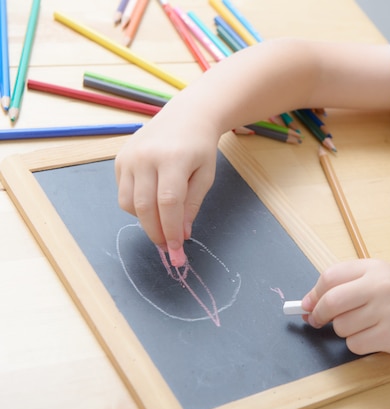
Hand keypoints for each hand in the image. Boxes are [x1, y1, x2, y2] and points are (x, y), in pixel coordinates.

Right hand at [115, 104, 219, 265]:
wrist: (186, 117)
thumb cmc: (200, 147)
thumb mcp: (205, 175)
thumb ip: (192, 205)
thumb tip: (181, 234)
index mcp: (173, 159)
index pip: (168, 202)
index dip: (170, 229)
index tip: (176, 247)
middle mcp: (146, 157)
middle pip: (144, 206)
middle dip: (155, 231)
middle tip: (167, 245)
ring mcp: (129, 157)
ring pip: (128, 203)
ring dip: (145, 220)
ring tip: (162, 221)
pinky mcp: (119, 159)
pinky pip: (123, 193)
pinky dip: (136, 206)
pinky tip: (152, 202)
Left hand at [301, 259, 389, 354]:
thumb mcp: (376, 276)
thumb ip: (343, 283)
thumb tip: (308, 303)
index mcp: (373, 268)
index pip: (330, 277)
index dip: (313, 293)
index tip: (307, 304)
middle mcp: (380, 288)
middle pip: (332, 302)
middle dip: (318, 314)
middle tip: (316, 320)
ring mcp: (386, 312)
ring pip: (341, 327)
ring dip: (343, 329)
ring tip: (362, 323)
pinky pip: (355, 344)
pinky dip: (356, 343)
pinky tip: (372, 334)